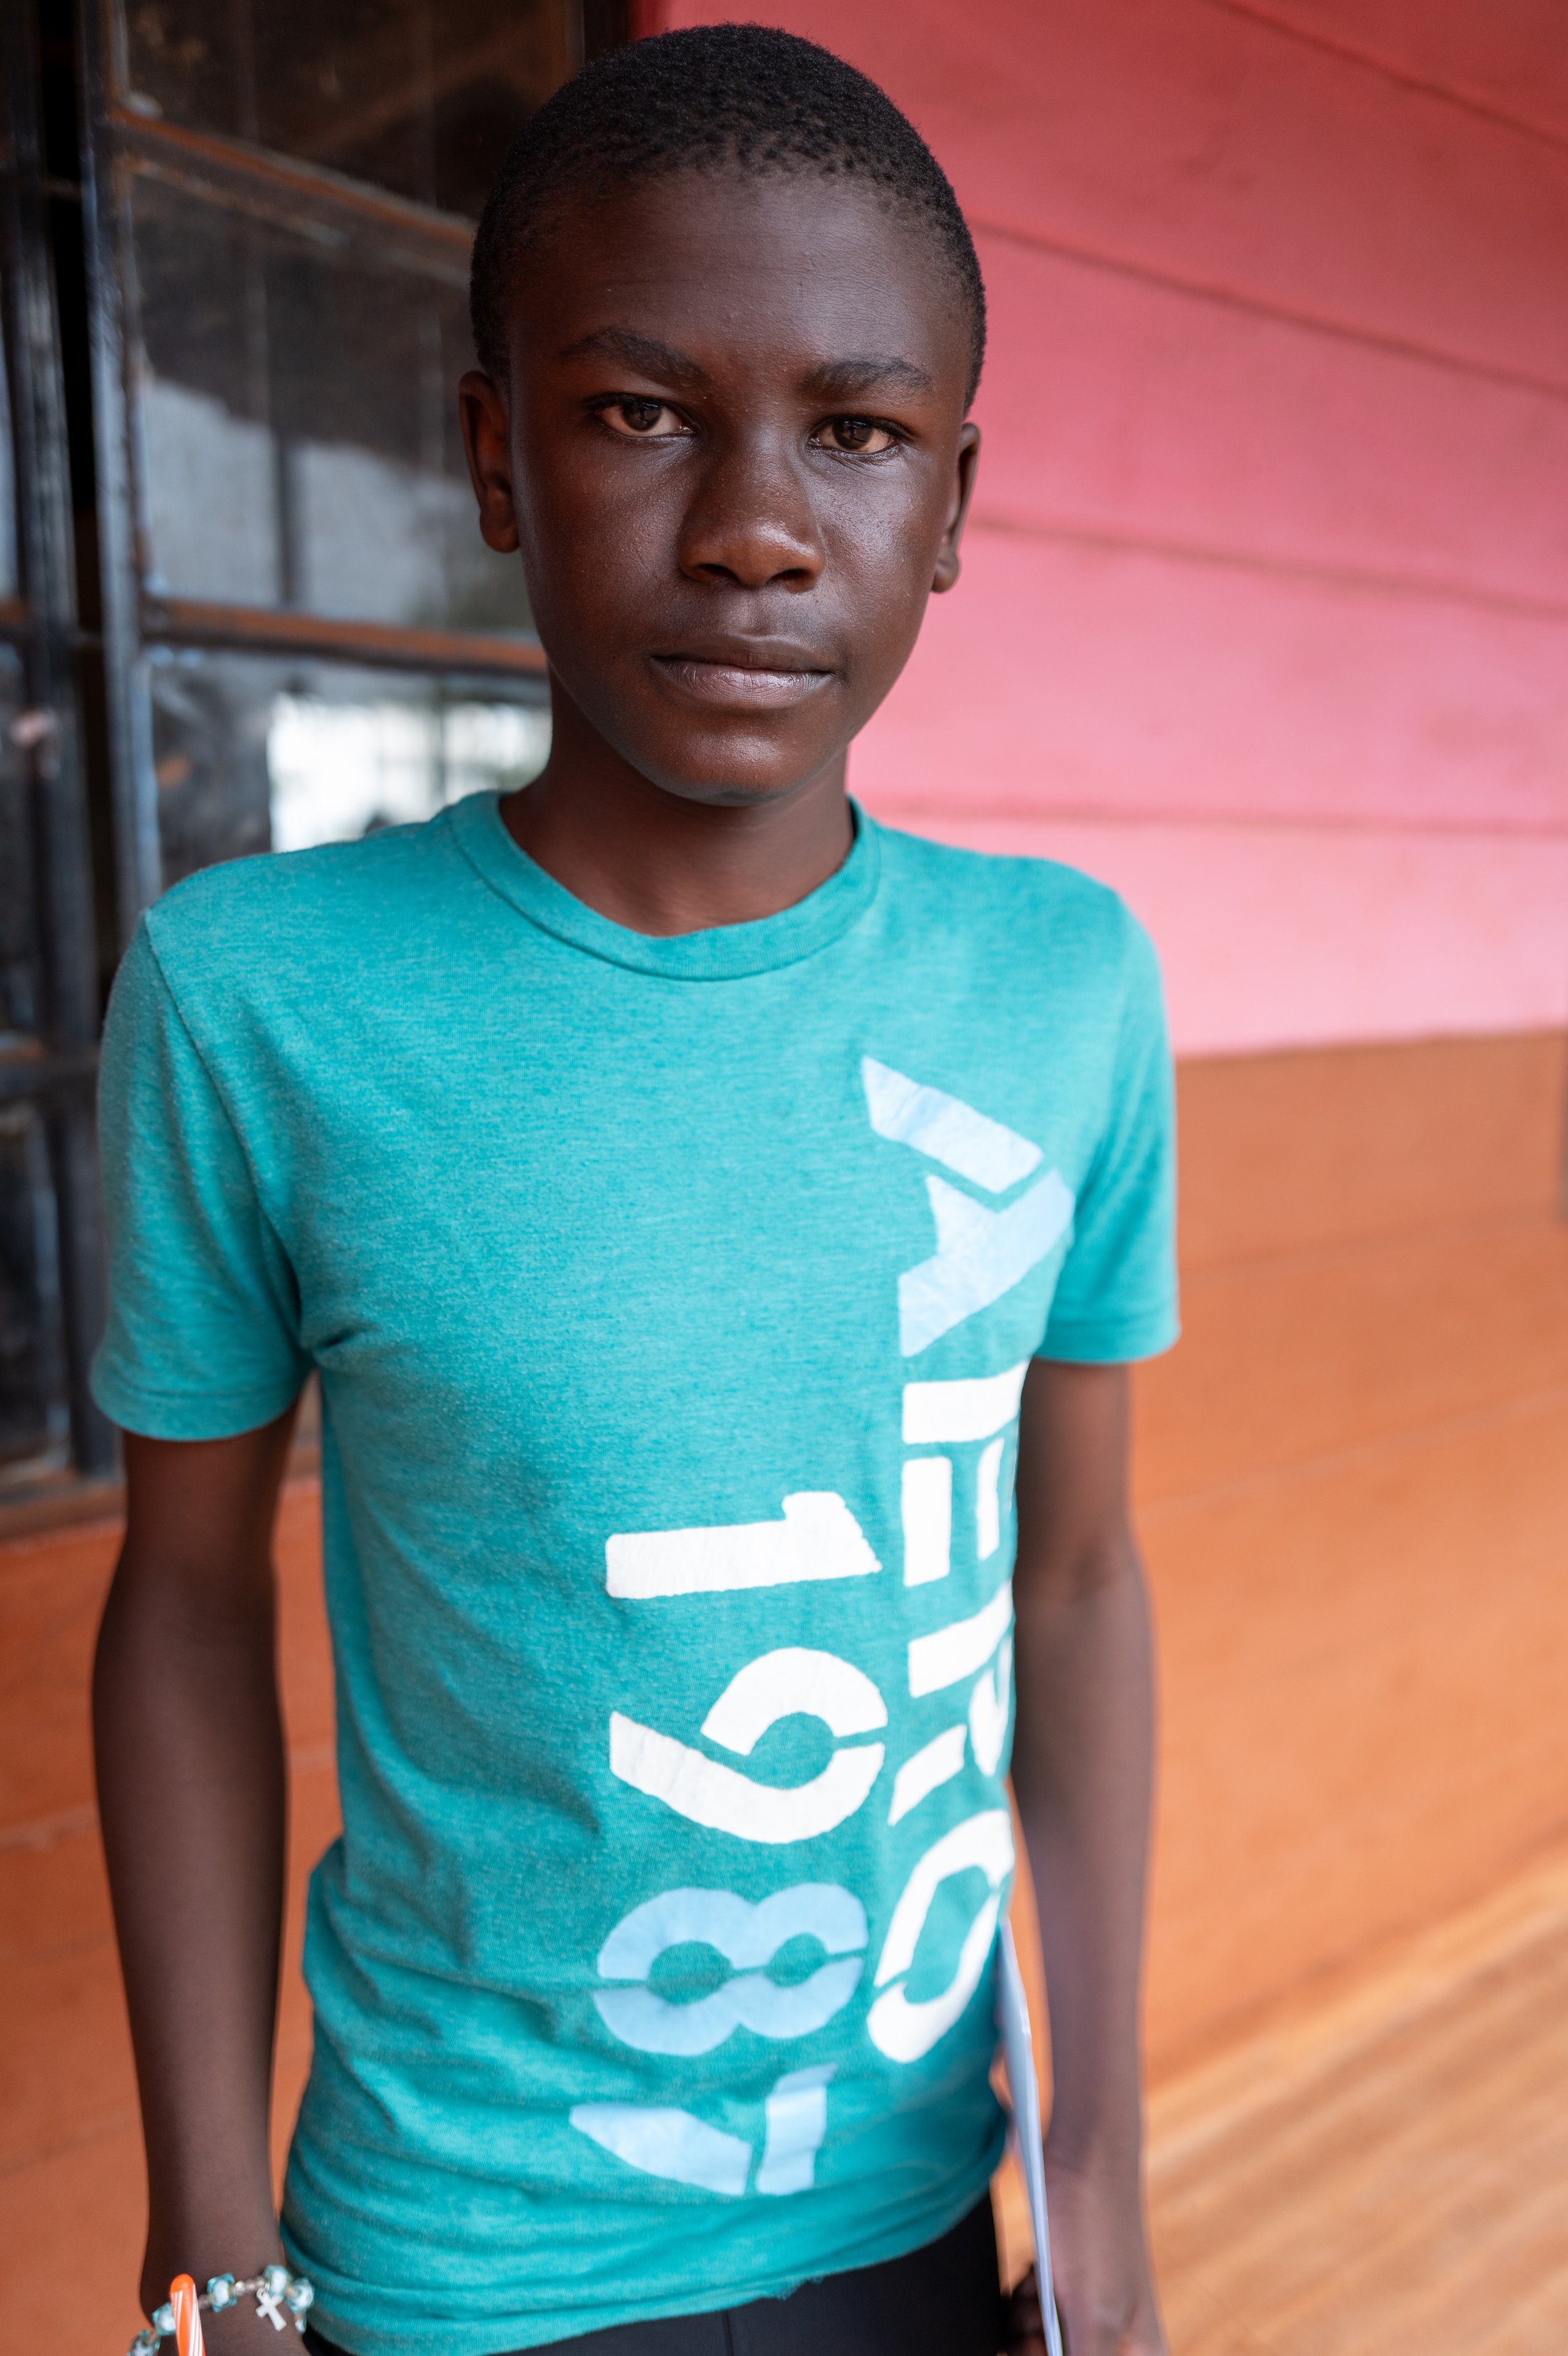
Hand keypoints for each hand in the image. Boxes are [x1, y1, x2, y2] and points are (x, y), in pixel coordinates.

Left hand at [1004, 2151, 1166, 2355]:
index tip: (1043, 2343)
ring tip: (1035, 2291)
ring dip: (1023, 2328)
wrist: (1082, 2148)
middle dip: (1032, 2351)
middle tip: (1037, 2318)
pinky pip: (1029, 2321)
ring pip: (1036, 2349)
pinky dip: (1021, 2305)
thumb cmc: (1097, 2226)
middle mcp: (1116, 2342)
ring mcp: (1087, 2314)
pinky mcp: (1062, 2290)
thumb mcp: (1092, 2314)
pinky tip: (1030, 2278)